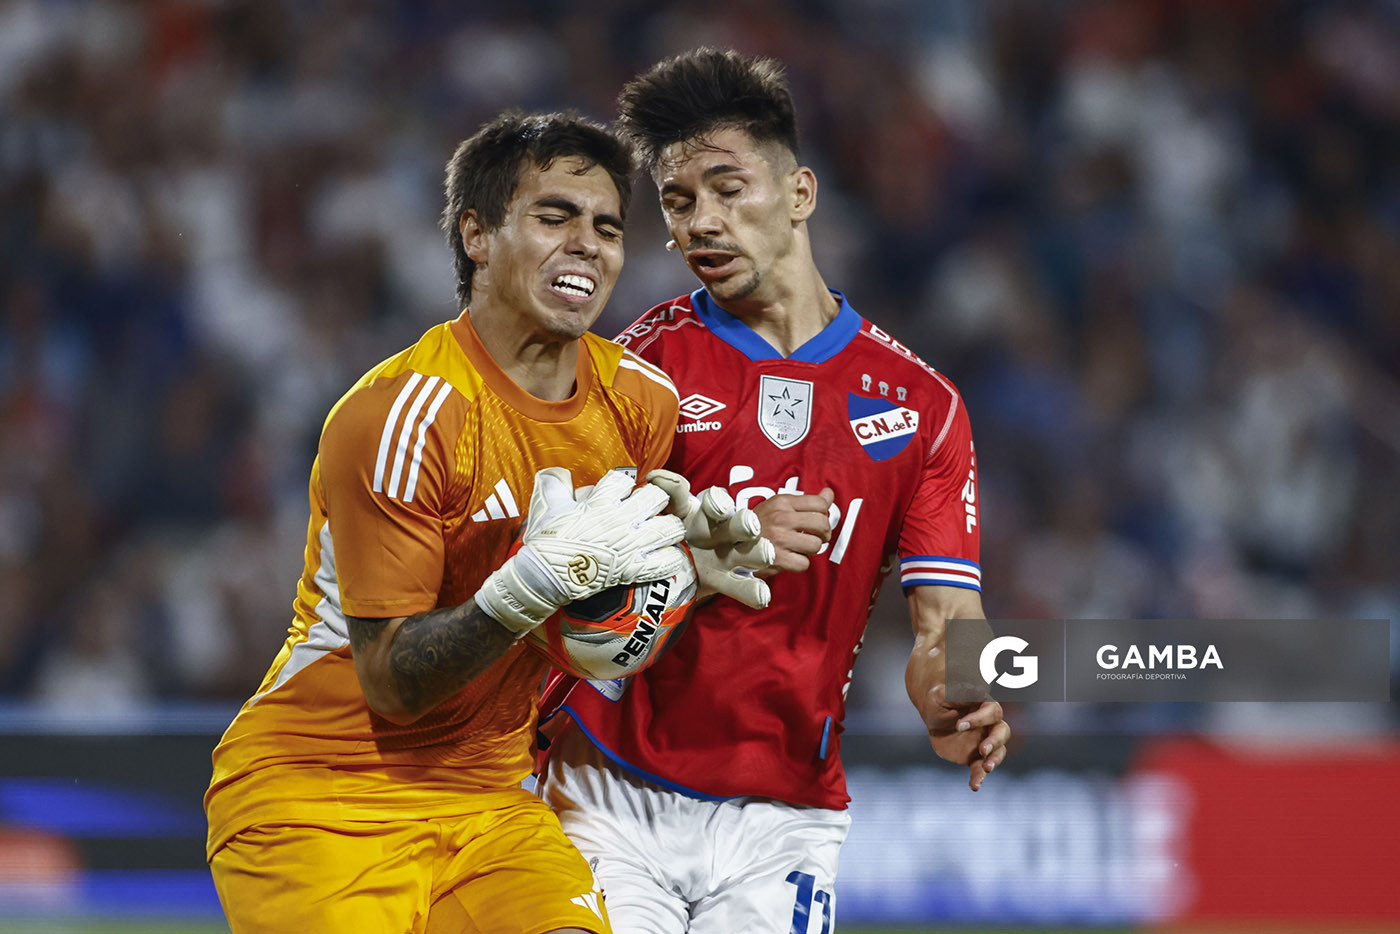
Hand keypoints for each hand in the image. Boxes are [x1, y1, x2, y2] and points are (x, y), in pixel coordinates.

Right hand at [475, 468, 686, 633]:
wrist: (545, 577)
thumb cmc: (546, 541)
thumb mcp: (546, 506)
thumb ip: (554, 483)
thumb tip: (558, 472)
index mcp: (600, 502)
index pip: (623, 480)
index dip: (623, 483)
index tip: (620, 491)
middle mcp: (620, 521)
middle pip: (657, 497)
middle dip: (657, 498)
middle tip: (650, 507)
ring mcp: (629, 545)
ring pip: (668, 528)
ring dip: (670, 527)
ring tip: (664, 530)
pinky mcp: (632, 569)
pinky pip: (664, 563)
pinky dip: (670, 559)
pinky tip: (668, 556)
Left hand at [646, 469, 774, 607]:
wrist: (672, 566)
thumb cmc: (677, 532)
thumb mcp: (674, 511)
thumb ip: (671, 494)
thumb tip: (657, 477)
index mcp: (709, 513)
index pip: (716, 503)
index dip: (718, 504)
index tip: (717, 507)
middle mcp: (725, 532)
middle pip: (741, 524)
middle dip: (746, 524)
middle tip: (750, 527)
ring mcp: (730, 557)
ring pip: (752, 552)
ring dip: (760, 552)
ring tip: (766, 554)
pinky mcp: (727, 582)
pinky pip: (745, 588)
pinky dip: (754, 592)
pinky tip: (762, 596)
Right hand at [751, 488, 834, 573]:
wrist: (731, 545)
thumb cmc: (758, 525)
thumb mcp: (778, 506)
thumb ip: (805, 501)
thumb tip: (829, 493)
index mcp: (782, 502)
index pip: (820, 504)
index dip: (824, 515)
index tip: (817, 521)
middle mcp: (780, 518)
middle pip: (822, 524)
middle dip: (824, 533)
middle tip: (817, 537)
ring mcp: (779, 539)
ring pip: (815, 545)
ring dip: (811, 550)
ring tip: (800, 548)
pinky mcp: (777, 559)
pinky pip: (804, 563)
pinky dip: (801, 563)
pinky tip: (792, 558)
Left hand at [926, 699, 1010, 791]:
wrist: (934, 716)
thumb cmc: (939, 698)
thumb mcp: (942, 693)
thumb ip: (957, 692)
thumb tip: (979, 689)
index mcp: (984, 705)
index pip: (991, 712)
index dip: (978, 719)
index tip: (959, 725)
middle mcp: (989, 724)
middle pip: (1002, 732)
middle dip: (995, 741)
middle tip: (982, 749)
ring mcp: (984, 741)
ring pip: (998, 752)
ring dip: (994, 760)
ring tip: (986, 768)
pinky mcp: (975, 757)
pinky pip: (981, 768)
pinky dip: (979, 777)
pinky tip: (974, 786)